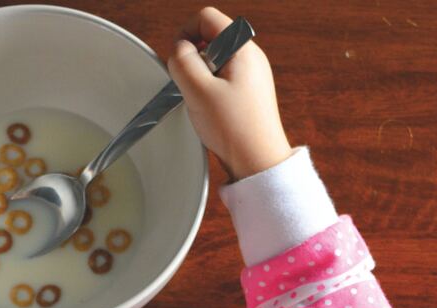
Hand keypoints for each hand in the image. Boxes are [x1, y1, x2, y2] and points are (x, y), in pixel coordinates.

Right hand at [166, 7, 292, 180]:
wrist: (258, 162)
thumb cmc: (235, 130)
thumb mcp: (198, 91)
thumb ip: (182, 62)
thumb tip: (178, 50)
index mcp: (243, 48)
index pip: (207, 18)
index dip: (186, 33)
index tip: (178, 59)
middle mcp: (250, 57)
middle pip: (210, 39)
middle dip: (193, 59)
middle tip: (192, 86)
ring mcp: (251, 75)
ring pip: (213, 61)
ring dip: (200, 78)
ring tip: (204, 102)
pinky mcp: (248, 92)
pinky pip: (221, 79)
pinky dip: (209, 91)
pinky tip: (211, 111)